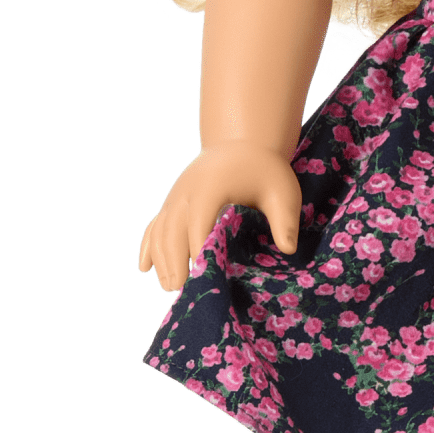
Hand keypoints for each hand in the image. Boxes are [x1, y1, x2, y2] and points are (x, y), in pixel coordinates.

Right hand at [137, 140, 304, 291]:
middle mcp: (187, 190)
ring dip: (161, 258)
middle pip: (173, 228)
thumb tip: (288, 250)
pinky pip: (154, 226)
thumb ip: (285, 220)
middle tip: (180, 289)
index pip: (200, 220)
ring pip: (160, 230)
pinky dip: (148, 247)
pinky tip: (145, 268)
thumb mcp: (282, 191)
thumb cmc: (264, 170)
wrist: (242, 144)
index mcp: (211, 186)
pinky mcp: (172, 202)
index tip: (201, 273)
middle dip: (174, 259)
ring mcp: (176, 196)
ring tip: (170, 286)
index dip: (198, 247)